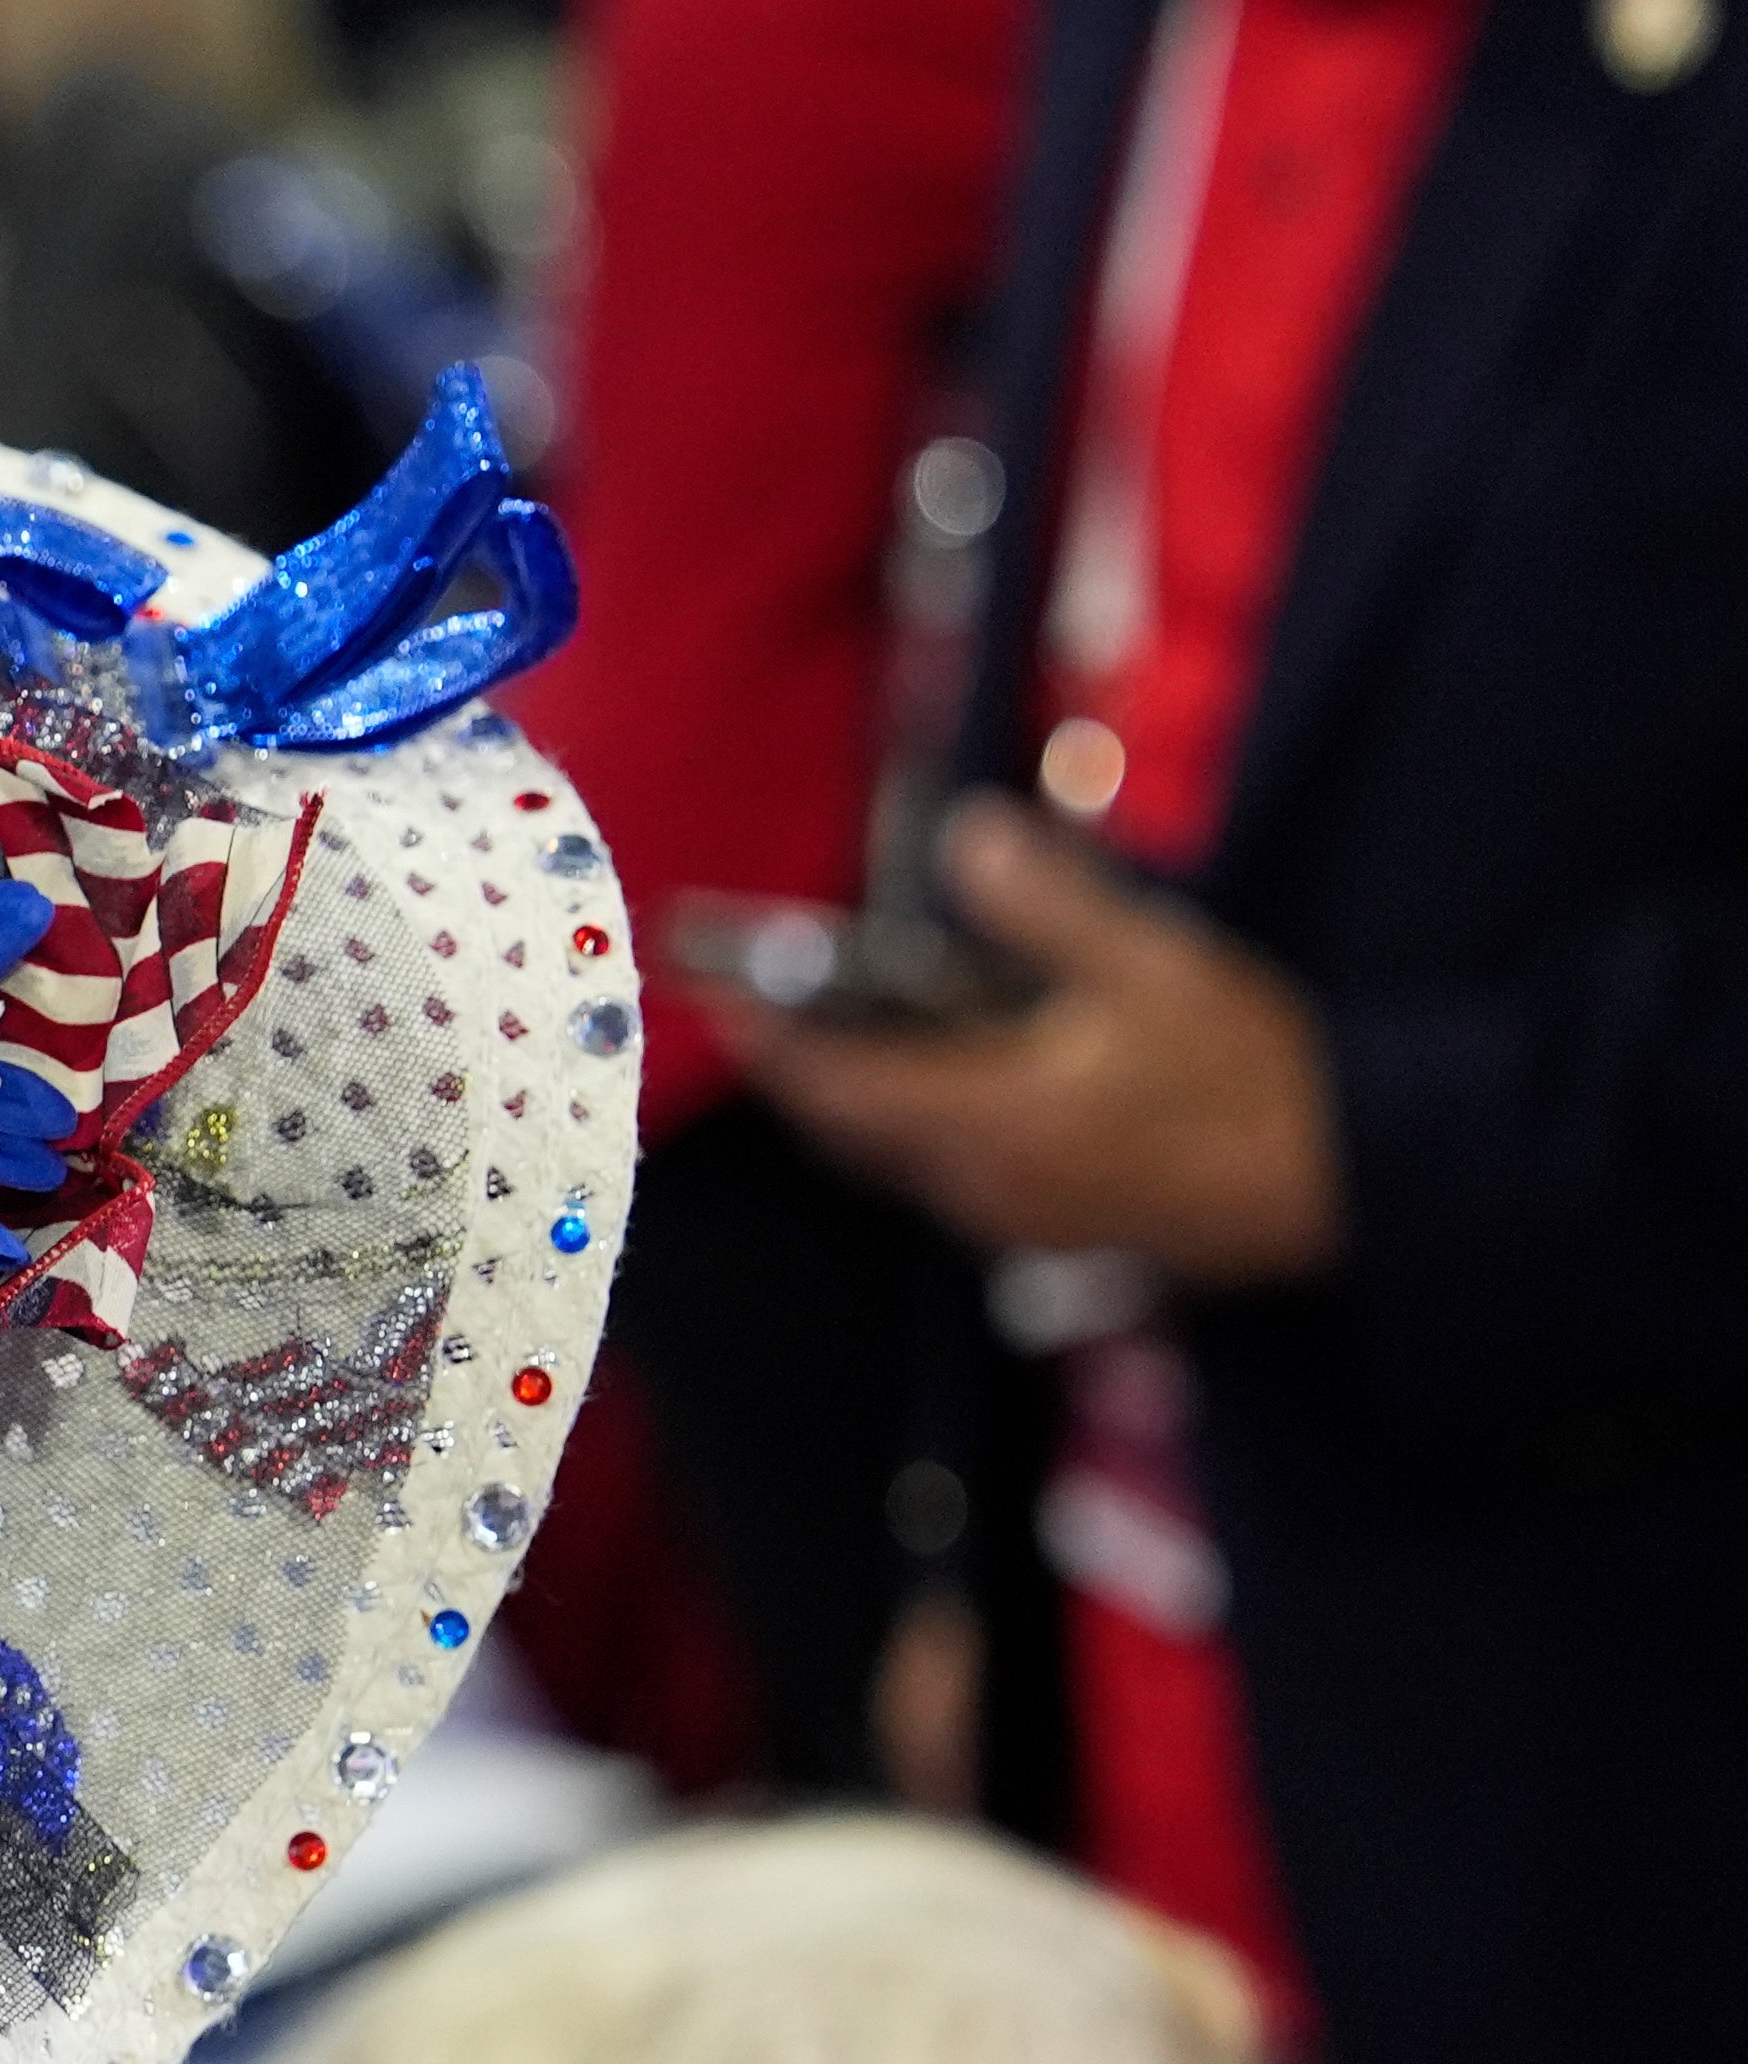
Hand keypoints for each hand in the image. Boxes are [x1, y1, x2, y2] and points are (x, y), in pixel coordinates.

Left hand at [691, 791, 1345, 1286]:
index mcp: (988, 1118)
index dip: (771, 1039)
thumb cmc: (1250, 1076)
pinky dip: (917, 1123)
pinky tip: (940, 1076)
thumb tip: (969, 836)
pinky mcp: (1050, 1228)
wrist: (1341, 1185)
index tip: (721, 995)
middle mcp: (979, 1182)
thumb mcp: (1152, 966)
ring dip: (857, 1099)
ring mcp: (1012, 1215)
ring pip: (896, 1156)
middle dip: (800, 1068)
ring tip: (830, 1032)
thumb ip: (1048, 905)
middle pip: (850, 1128)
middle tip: (756, 1008)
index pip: (837, 1084)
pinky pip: (947, 1175)